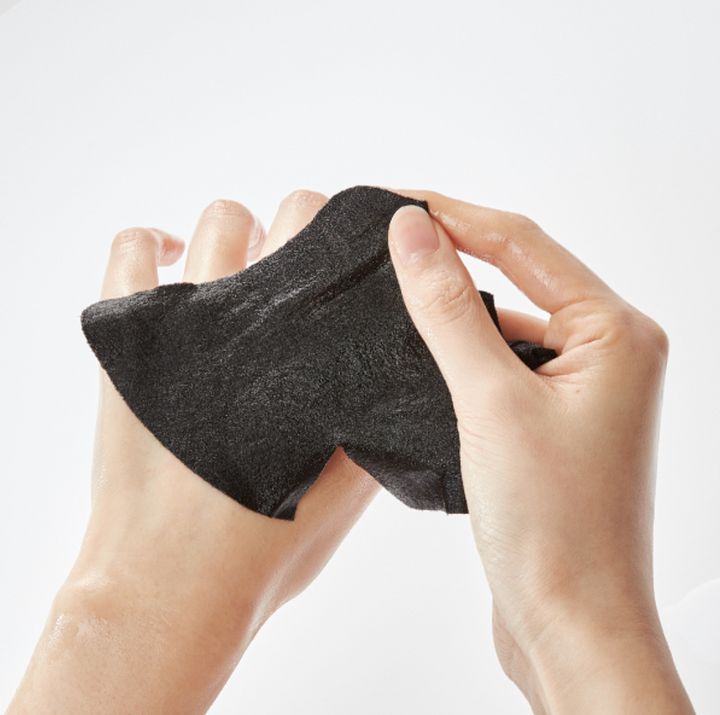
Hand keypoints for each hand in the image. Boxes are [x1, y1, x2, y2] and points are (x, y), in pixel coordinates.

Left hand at [9, 190, 378, 714]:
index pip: (348, 246)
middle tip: (307, 265)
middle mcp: (253, 316)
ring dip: (241, 231)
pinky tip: (173, 260)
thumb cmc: (263, 548)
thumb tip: (398, 365)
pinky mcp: (126, 338)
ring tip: (247, 265)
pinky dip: (152, 244)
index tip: (365, 250)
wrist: (171, 585)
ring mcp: (184, 320)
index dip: (362, 238)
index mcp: (308, 346)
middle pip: (296, 213)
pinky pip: (132, 251)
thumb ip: (376, 421)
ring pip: (222, 219)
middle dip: (310, 227)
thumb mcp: (350, 491)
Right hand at [388, 192, 693, 713]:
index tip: (394, 199)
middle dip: (452, 251)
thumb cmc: (553, 528)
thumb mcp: (490, 402)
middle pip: (518, 274)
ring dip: (452, 305)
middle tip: (384, 233)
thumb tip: (413, 232)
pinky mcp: (551, 420)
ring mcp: (580, 387)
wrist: (570, 624)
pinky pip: (500, 363)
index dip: (453, 213)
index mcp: (617, 333)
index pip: (522, 244)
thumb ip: (448, 310)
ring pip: (505, 321)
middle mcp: (607, 352)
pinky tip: (418, 348)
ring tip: (391, 284)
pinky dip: (460, 352)